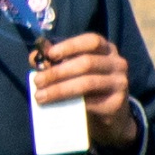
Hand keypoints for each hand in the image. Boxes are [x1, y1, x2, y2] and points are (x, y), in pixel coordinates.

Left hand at [30, 31, 137, 147]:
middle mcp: (117, 63)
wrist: (112, 113)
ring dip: (60, 89)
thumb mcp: (75, 70)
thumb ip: (56, 61)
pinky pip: (91, 102)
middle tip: (38, 81)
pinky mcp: (117, 103)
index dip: (70, 46)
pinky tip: (56, 106)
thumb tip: (34, 57)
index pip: (92, 41)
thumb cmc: (89, 86)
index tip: (50, 54)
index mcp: (107, 49)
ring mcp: (120, 83)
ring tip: (40, 96)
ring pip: (87, 83)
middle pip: (87, 63)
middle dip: (58, 72)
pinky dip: (70, 103)